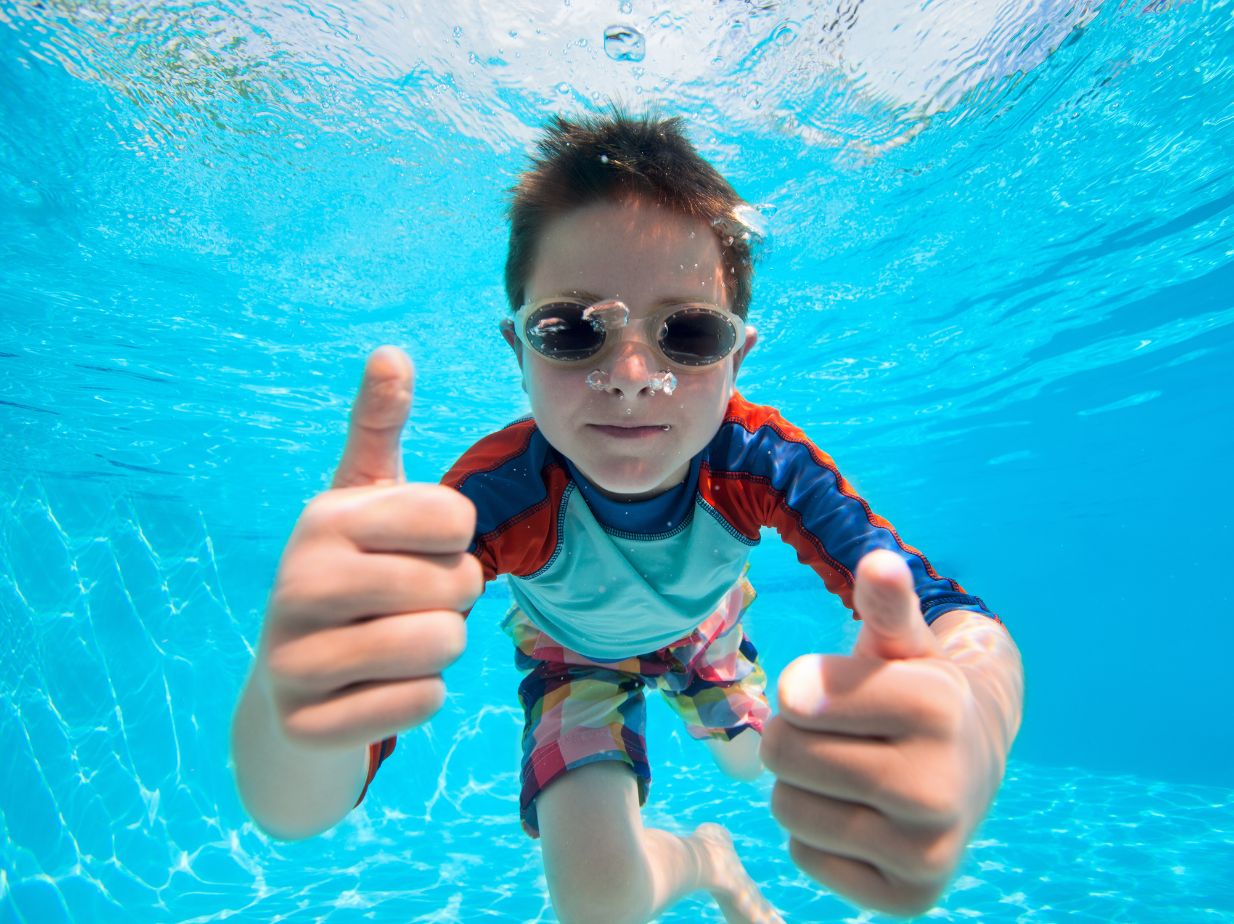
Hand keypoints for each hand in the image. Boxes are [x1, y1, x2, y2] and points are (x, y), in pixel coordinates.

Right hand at [257, 346, 481, 750]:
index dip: (455, 541)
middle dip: (453, 601)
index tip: (414, 550)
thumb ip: (378, 428)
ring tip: (394, 642)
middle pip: (459, 586)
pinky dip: (419, 699)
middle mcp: (298, 581)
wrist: (290, 687)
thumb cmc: (350, 576)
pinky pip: (422, 704)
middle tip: (407, 605)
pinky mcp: (306, 723)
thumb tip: (391, 351)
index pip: (457, 518)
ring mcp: (294, 658)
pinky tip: (376, 688)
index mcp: (325, 518)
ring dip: (439, 650)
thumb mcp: (361, 500)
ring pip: (443, 646)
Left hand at [760, 549, 996, 916]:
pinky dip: (817, 835)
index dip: (801, 689)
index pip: (795, 698)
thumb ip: (885, 605)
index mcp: (938, 707)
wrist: (973, 764)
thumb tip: (879, 562)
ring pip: (786, 809)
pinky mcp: (909, 897)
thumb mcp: (902, 643)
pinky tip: (860, 815)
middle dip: (794, 736)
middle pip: (782, 754)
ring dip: (800, 786)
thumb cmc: (917, 693)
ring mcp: (929, 851)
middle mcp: (941, 786)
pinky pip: (804, 856)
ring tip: (847, 772)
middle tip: (837, 734)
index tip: (828, 689)